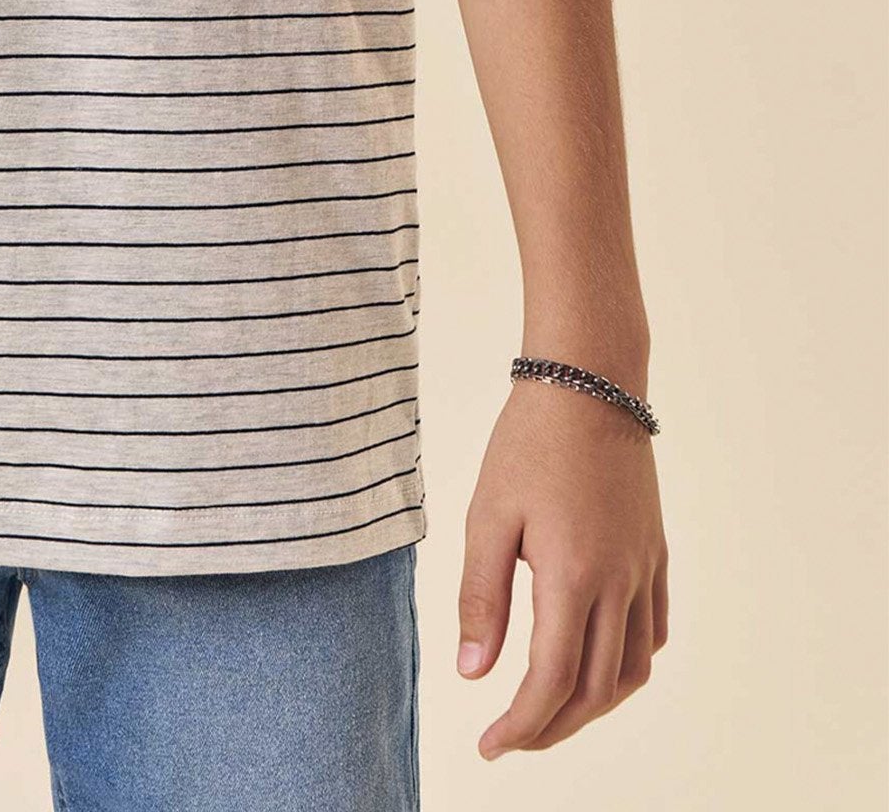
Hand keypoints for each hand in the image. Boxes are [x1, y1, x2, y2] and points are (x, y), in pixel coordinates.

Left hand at [456, 377, 667, 758]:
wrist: (589, 382)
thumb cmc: (528, 442)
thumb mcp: (487, 515)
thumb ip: (481, 597)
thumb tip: (473, 674)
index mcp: (572, 577)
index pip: (550, 683)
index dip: (520, 726)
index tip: (489, 746)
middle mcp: (618, 584)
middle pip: (593, 691)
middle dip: (551, 728)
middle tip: (511, 738)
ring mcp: (644, 570)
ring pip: (631, 670)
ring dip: (592, 705)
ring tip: (550, 711)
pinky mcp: (655, 554)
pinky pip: (654, 633)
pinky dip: (627, 665)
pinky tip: (596, 663)